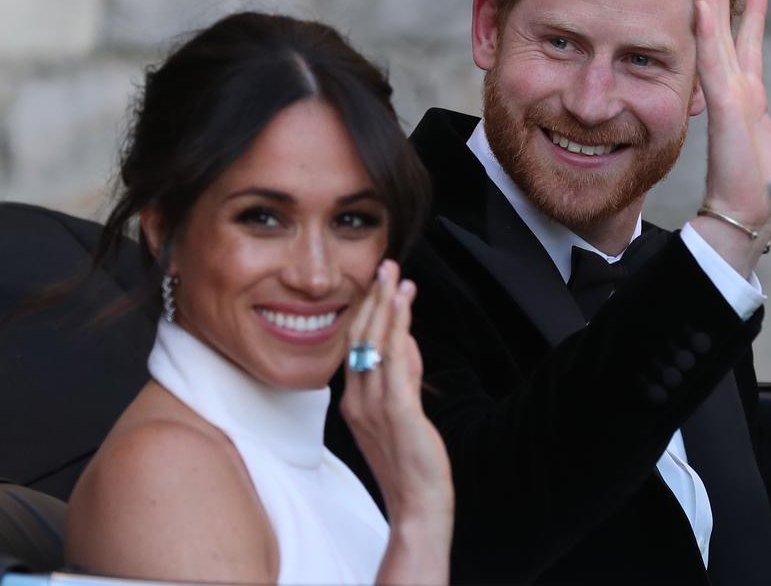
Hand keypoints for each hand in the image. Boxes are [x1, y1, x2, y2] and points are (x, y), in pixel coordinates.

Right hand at [340, 260, 451, 582]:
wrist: (417, 505)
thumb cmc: (410, 463)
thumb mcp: (402, 412)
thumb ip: (404, 376)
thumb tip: (408, 341)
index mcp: (353, 401)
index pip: (356, 346)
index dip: (367, 312)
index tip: (380, 283)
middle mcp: (357, 400)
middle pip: (360, 338)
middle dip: (374, 299)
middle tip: (386, 266)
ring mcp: (374, 406)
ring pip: (375, 343)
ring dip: (386, 305)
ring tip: (395, 275)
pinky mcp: (397, 412)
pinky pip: (395, 361)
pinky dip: (398, 328)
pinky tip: (404, 305)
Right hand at [692, 0, 770, 272]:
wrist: (754, 216)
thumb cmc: (770, 187)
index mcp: (749, 99)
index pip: (748, 46)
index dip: (752, 14)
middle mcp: (734, 94)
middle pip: (724, 34)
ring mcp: (725, 99)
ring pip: (713, 40)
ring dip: (708, 3)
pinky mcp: (722, 108)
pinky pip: (711, 63)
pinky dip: (706, 33)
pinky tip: (701, 6)